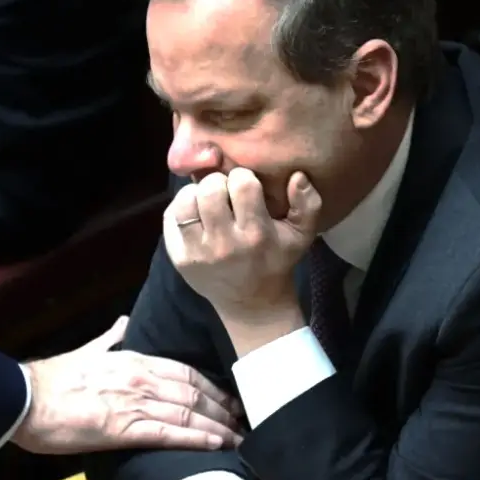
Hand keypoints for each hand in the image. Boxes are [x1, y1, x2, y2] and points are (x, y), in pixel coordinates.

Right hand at [11, 317, 242, 453]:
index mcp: (135, 360)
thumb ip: (112, 337)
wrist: (24, 398)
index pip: (186, 371)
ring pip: (188, 413)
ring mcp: (135, 403)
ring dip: (218, 426)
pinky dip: (196, 439)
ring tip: (239, 436)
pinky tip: (216, 444)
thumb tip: (125, 321)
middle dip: (223, 407)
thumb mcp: (89, 350)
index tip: (231, 396)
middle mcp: (142, 379)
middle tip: (246, 419)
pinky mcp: (124, 429)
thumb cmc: (53, 378)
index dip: (213, 385)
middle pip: (195, 392)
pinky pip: (169, 433)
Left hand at [163, 168, 321, 320]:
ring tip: (208, 202)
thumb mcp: (302, 235)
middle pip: (210, 188)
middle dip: (218, 182)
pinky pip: (171, 218)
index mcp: (256, 233)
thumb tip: (297, 175)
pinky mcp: (179, 258)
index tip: (246, 187)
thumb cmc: (277, 261)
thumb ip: (308, 203)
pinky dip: (181, 209)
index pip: (242, 183)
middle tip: (225, 192)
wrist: (252, 304)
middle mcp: (225, 243)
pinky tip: (196, 215)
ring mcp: (198, 252)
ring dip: (196, 194)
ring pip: (185, 200)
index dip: (244, 178)